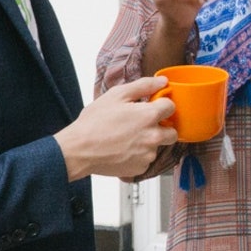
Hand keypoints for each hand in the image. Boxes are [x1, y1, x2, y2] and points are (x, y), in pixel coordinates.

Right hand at [55, 76, 177, 181]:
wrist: (77, 151)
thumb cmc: (93, 123)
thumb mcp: (116, 95)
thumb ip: (143, 85)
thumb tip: (163, 81)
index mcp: (149, 116)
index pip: (171, 107)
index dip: (162, 105)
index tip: (153, 107)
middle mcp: (153, 136)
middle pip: (172, 132)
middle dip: (163, 127)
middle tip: (145, 125)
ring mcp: (147, 155)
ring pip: (158, 147)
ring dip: (149, 142)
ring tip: (127, 138)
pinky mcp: (140, 168)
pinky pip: (146, 160)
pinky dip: (138, 156)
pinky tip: (123, 150)